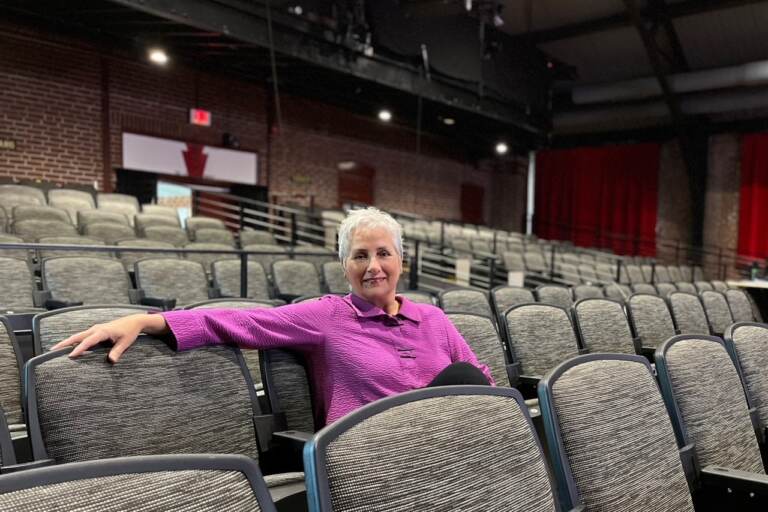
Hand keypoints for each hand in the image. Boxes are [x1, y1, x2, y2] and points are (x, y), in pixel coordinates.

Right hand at [50, 314, 168, 362]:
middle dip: (64, 343)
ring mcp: (95, 329)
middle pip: (77, 336)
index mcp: (103, 331)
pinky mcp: (95, 331)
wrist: (134, 321)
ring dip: (67, 342)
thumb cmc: (129, 332)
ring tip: (54, 350)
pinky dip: (74, 341)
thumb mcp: (125, 342)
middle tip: (51, 350)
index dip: (79, 348)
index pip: (88, 341)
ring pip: (78, 336)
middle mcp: (96, 329)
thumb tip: (111, 361)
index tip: (70, 355)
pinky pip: (82, 336)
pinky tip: (68, 348)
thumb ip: (117, 351)